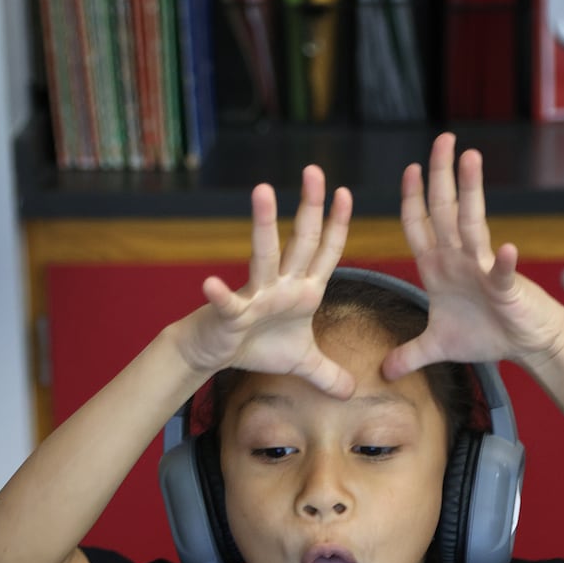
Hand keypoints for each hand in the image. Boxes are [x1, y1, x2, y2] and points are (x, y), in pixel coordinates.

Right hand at [177, 165, 354, 397]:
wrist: (214, 352)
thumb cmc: (257, 347)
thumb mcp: (302, 363)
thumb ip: (328, 374)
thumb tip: (353, 392)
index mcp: (304, 290)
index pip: (326, 252)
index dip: (338, 224)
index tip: (346, 193)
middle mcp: (282, 285)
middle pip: (301, 240)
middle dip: (309, 206)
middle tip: (315, 170)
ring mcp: (256, 295)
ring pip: (264, 255)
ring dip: (264, 223)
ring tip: (263, 191)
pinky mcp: (231, 314)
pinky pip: (228, 303)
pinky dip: (219, 294)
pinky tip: (211, 284)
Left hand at [384, 133, 563, 379]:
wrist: (525, 344)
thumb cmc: (485, 335)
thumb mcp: (437, 346)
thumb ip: (409, 354)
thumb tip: (382, 372)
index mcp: (438, 267)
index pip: (420, 225)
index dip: (412, 199)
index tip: (409, 170)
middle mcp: (459, 259)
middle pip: (445, 210)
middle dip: (442, 175)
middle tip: (442, 139)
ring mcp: (483, 269)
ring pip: (473, 225)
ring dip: (470, 192)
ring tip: (470, 159)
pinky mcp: (506, 288)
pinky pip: (503, 273)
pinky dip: (505, 263)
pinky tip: (507, 249)